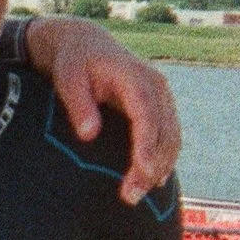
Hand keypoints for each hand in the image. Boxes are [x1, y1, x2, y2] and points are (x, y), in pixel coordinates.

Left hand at [25, 19, 181, 204]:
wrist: (85, 43)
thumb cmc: (74, 61)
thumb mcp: (68, 78)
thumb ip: (78, 105)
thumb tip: (89, 135)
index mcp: (135, 76)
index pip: (147, 114)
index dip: (147, 143)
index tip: (141, 170)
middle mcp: (156, 85)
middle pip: (164, 130)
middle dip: (152, 165)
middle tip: (132, 195)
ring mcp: (161, 96)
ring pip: (171, 136)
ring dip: (160, 167)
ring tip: (138, 194)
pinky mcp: (159, 106)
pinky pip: (169, 135)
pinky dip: (164, 158)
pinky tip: (152, 180)